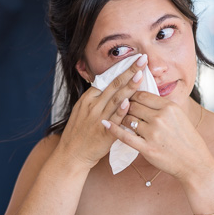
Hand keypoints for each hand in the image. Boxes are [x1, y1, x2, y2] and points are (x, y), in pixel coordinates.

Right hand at [58, 54, 148, 168]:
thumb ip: (96, 99)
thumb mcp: (83, 110)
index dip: (122, 70)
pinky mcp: (103, 134)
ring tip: (140, 74)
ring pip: (115, 99)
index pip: (108, 80)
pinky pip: (114, 121)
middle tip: (142, 59)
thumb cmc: (80, 133)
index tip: (134, 60)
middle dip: (129, 71)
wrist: (71, 155)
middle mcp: (93, 106)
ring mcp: (97, 119)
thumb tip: (110, 86)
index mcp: (88, 99)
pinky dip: (121, 111)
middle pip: (114, 85)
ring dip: (129, 86)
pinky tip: (129, 102)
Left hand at [105, 92, 213, 180]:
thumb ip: (162, 106)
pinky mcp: (147, 148)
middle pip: (133, 105)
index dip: (132, 95)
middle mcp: (160, 117)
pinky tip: (105, 124)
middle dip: (126, 106)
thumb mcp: (179, 116)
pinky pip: (124, 136)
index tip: (129, 98)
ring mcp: (153, 133)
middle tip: (122, 110)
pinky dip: (113, 129)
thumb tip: (145, 96)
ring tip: (122, 121)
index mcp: (169, 107)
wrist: (194, 163)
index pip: (142, 95)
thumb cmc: (187, 140)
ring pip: (128, 119)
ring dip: (123, 119)